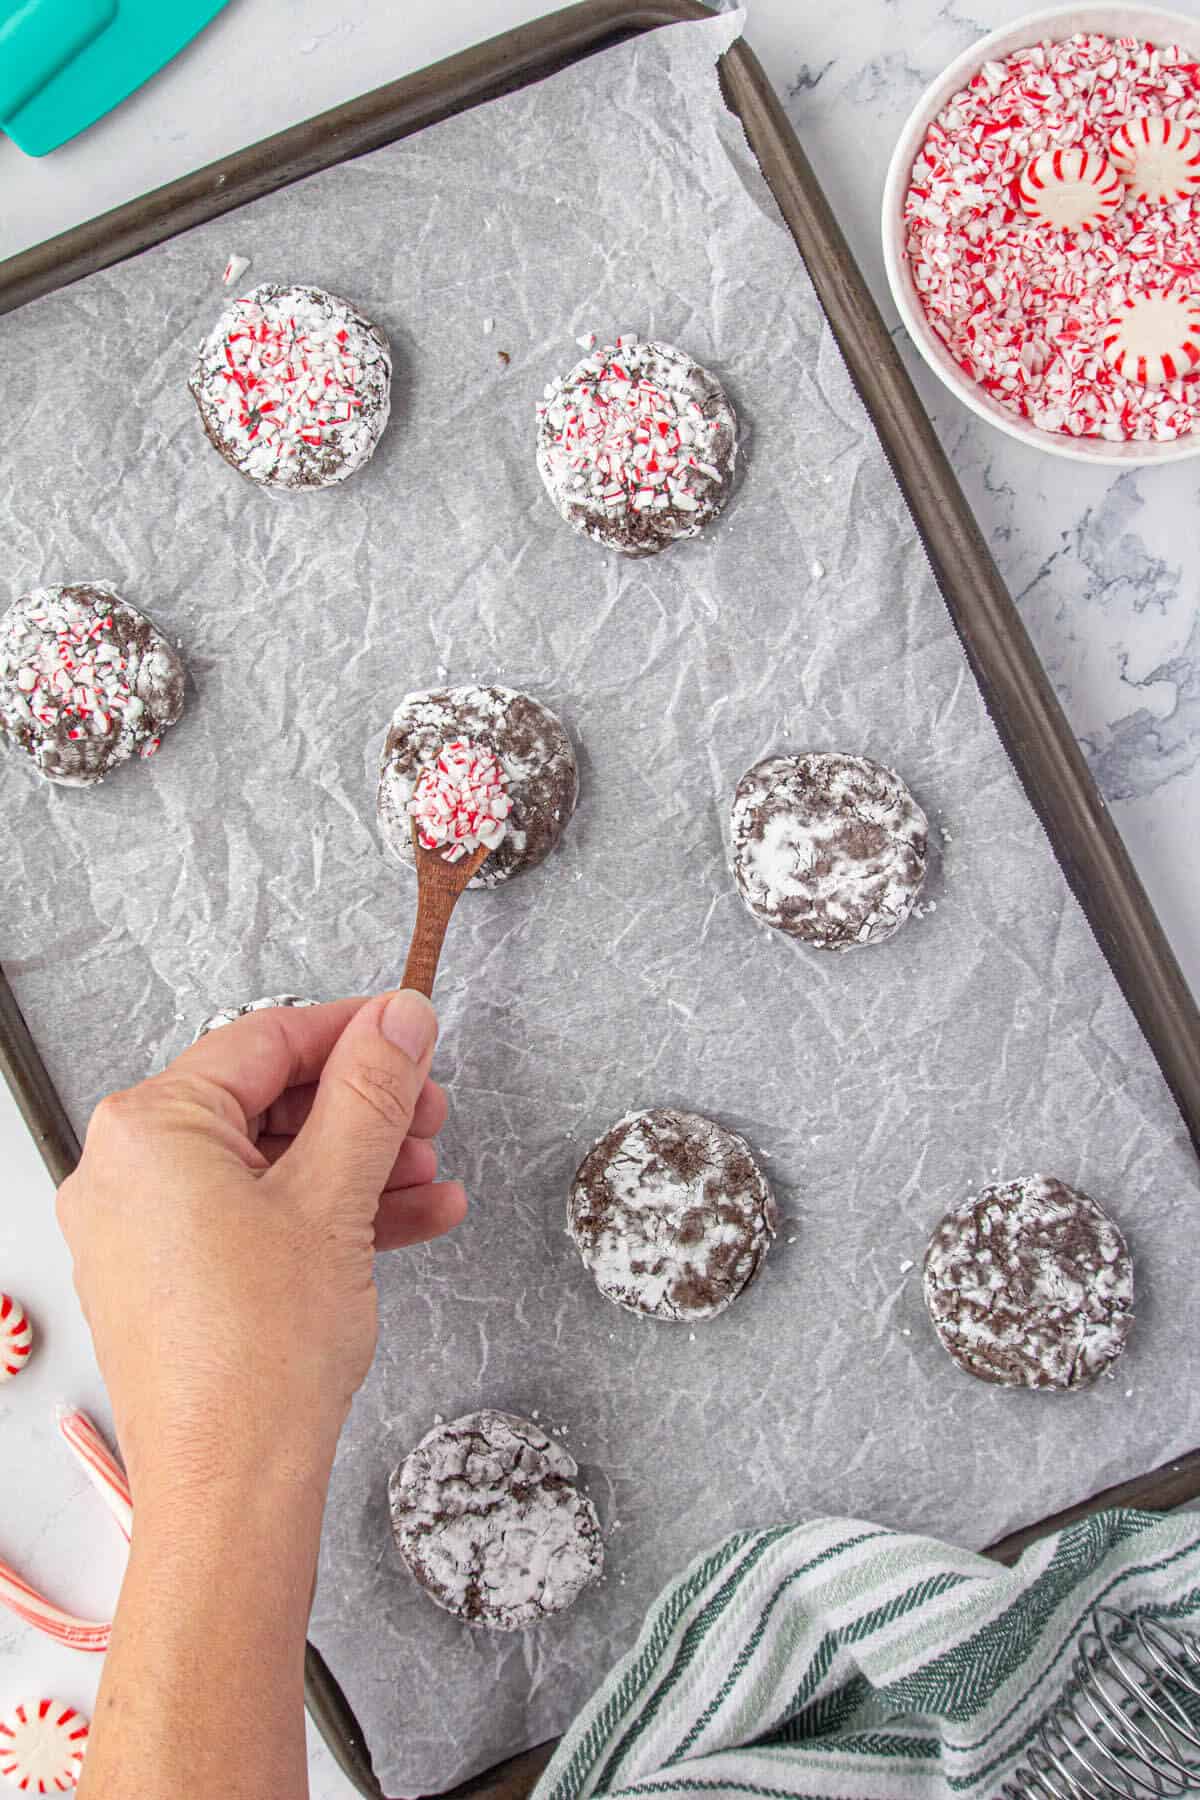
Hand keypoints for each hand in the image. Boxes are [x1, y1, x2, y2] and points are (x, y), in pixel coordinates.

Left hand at [56, 992, 466, 1512]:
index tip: (414, 1032)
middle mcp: (129, 1172)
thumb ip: (371, 1092)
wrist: (234, 1487)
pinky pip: (258, 1218)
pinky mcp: (172, 1279)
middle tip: (430, 1114)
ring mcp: (146, 1230)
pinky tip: (408, 1221)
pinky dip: (328, 1215)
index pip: (264, 1040)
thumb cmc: (258, 1356)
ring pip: (271, 1164)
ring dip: (360, 1166)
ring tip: (431, 1177)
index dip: (354, 1032)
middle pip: (268, 1102)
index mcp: (149, 1129)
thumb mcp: (334, 1196)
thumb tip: (399, 1017)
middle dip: (364, 1110)